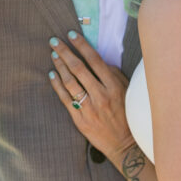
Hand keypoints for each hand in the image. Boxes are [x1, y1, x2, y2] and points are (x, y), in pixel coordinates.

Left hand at [48, 32, 134, 167]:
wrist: (126, 145)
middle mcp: (101, 95)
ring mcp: (89, 108)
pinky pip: (65, 99)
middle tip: (54, 41)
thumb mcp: (128, 92)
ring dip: (60, 66)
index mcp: (114, 86)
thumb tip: (99, 61)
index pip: (95, 60)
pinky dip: (57, 85)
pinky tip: (52, 74)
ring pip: (70, 82)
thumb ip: (114, 74)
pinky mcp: (80, 119)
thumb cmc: (128, 115)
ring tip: (53, 55)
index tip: (71, 34)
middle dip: (65, 52)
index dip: (82, 45)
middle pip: (79, 68)